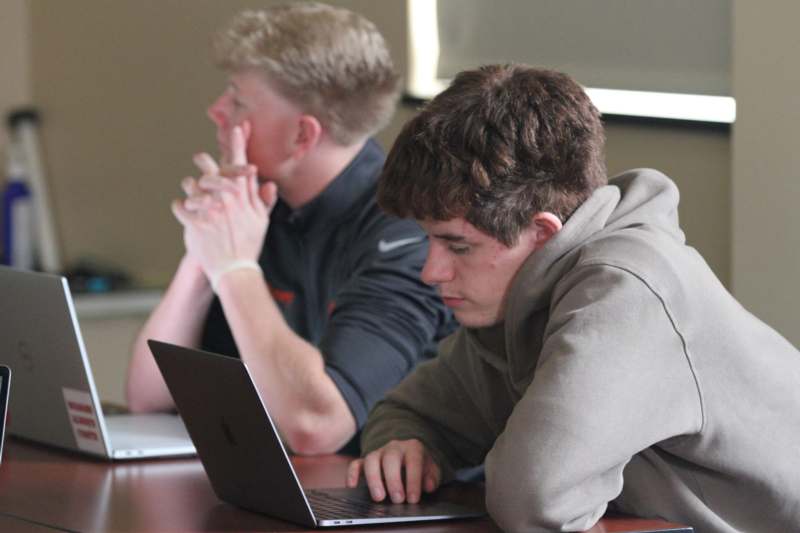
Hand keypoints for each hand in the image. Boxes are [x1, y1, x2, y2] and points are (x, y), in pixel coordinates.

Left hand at [172, 125, 276, 281]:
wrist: (234, 270)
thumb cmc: (248, 245)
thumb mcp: (262, 223)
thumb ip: (264, 201)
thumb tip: (269, 185)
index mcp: (243, 197)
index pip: (240, 164)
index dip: (238, 144)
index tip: (236, 127)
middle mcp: (226, 199)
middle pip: (210, 167)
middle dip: (204, 162)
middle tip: (200, 161)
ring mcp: (209, 210)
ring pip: (190, 184)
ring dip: (189, 188)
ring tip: (192, 196)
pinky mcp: (194, 223)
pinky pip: (179, 206)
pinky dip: (179, 208)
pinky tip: (184, 212)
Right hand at [346, 439, 441, 503]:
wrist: (408, 453)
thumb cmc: (420, 465)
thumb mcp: (432, 469)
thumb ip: (432, 477)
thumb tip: (428, 486)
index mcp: (413, 448)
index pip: (413, 460)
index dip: (413, 480)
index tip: (413, 498)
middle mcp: (394, 448)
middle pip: (390, 458)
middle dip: (393, 480)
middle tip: (397, 499)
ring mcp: (378, 453)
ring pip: (371, 460)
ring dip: (373, 479)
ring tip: (379, 497)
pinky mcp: (365, 461)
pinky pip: (356, 463)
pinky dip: (352, 474)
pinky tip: (352, 486)